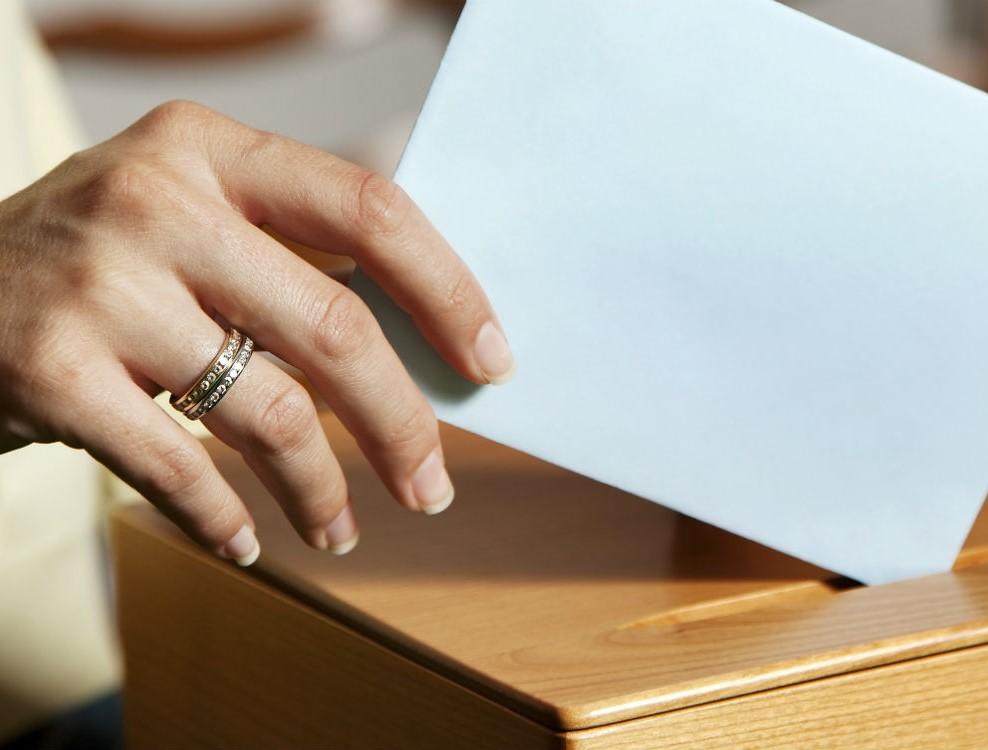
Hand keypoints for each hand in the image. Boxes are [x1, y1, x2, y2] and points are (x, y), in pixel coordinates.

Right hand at [0, 101, 514, 563]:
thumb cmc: (98, 259)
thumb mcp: (187, 213)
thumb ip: (292, 256)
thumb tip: (430, 346)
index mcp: (208, 149)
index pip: (369, 210)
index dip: (448, 291)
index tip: (491, 361)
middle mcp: (155, 202)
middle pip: (335, 327)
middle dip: (402, 423)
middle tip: (432, 486)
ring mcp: (99, 287)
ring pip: (269, 412)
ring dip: (321, 488)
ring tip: (340, 528)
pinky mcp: (49, 373)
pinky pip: (181, 470)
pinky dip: (225, 520)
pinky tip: (248, 541)